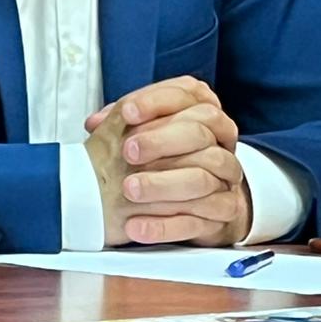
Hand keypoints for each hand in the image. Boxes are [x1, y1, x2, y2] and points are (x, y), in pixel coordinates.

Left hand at [84, 77, 250, 245]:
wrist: (194, 201)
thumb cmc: (160, 159)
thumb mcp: (141, 132)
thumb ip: (121, 121)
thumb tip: (96, 122)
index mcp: (203, 115)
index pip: (190, 95)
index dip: (156, 102)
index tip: (126, 113)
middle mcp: (220, 145)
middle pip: (200, 132)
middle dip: (160, 140)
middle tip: (127, 152)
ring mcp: (224, 181)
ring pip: (202, 177)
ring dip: (162, 184)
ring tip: (129, 189)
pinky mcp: (220, 215)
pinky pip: (198, 222)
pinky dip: (164, 225)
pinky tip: (136, 226)